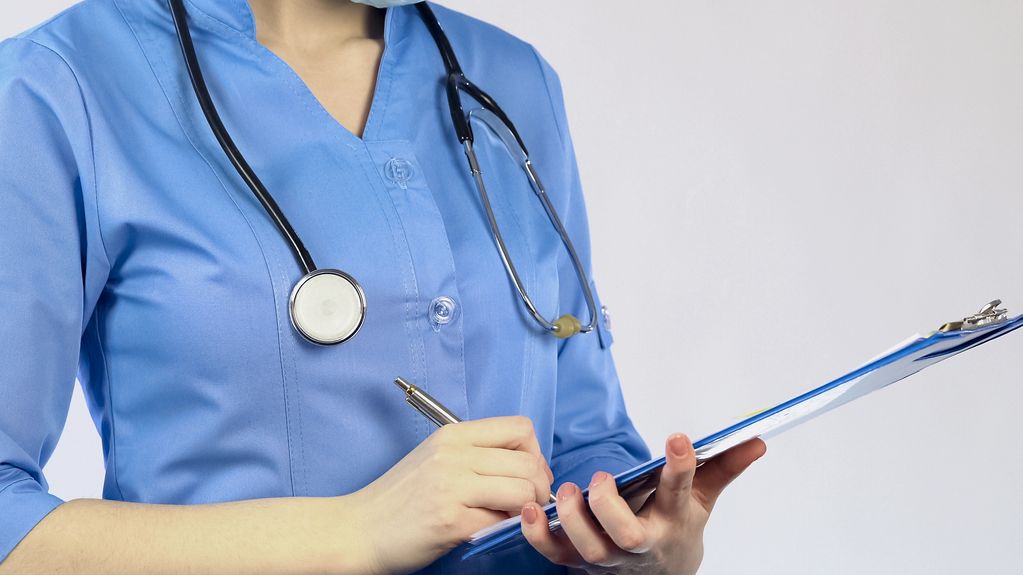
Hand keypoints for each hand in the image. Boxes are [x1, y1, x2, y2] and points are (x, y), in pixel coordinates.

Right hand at [351, 416, 553, 574]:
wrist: (358, 530)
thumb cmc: (401, 498)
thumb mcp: (437, 458)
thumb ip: (477, 454)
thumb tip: (528, 466)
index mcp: (453, 435)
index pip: (520, 428)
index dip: (534, 453)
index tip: (526, 473)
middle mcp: (454, 454)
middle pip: (529, 461)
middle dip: (538, 486)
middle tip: (528, 502)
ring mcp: (452, 487)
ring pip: (522, 490)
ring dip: (526, 508)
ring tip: (510, 516)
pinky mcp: (450, 521)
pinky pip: (502, 521)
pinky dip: (505, 528)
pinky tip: (489, 528)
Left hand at [521, 434, 765, 574]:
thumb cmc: (676, 528)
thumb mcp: (702, 500)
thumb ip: (724, 468)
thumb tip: (756, 439)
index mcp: (673, 521)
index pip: (680, 492)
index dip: (680, 466)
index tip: (677, 438)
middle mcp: (640, 543)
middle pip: (626, 535)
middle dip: (610, 507)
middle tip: (601, 478)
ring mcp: (608, 557)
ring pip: (589, 549)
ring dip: (573, 521)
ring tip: (566, 491)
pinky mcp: (578, 563)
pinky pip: (555, 555)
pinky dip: (538, 535)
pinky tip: (528, 509)